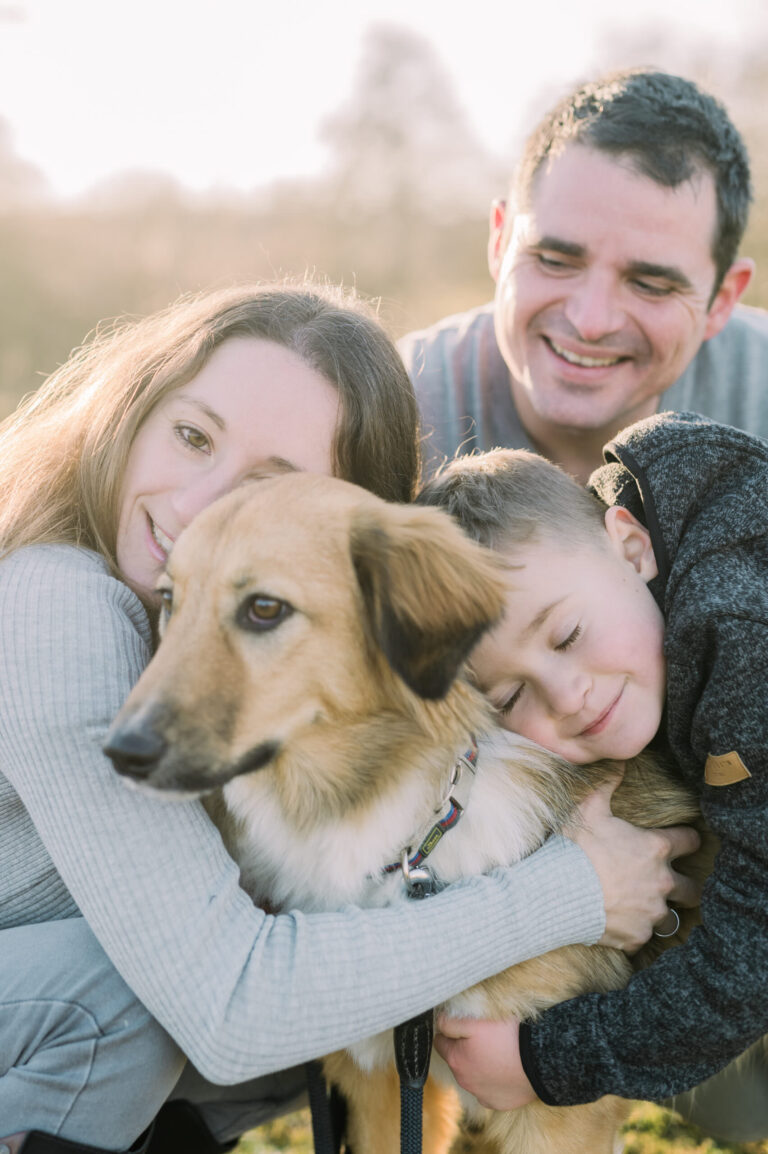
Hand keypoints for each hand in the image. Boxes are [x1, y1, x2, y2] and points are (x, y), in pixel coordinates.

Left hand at [433, 1014, 535, 1109]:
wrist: (538, 1062)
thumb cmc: (506, 1038)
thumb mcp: (474, 1023)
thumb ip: (451, 1024)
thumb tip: (438, 1024)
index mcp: (456, 1060)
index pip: (440, 1042)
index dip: (449, 1031)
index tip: (462, 1025)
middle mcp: (464, 1082)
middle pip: (456, 1060)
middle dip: (464, 1049)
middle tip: (484, 1038)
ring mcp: (481, 1095)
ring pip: (472, 1076)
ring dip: (479, 1065)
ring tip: (497, 1052)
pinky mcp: (497, 1103)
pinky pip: (489, 1090)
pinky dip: (493, 1080)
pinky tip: (505, 1070)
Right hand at [565, 774, 701, 951]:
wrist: (556, 892)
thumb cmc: (575, 848)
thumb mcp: (588, 809)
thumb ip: (606, 785)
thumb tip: (618, 762)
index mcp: (656, 849)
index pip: (690, 841)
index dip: (688, 839)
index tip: (683, 840)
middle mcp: (662, 882)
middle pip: (693, 889)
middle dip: (687, 886)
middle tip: (672, 883)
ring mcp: (650, 913)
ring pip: (669, 918)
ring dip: (658, 911)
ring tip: (643, 908)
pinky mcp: (636, 937)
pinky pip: (642, 937)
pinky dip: (633, 931)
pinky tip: (618, 924)